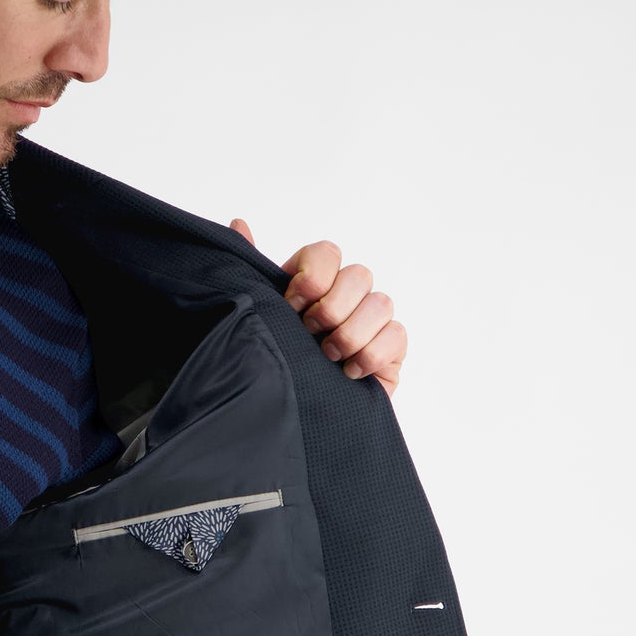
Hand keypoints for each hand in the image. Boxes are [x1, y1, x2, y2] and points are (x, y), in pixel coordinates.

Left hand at [229, 220, 406, 398]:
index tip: (290, 306)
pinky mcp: (391, 349)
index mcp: (316, 282)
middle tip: (310, 334)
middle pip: (359, 275)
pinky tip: (348, 372)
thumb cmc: (280, 360)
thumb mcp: (261, 314)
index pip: (327, 253)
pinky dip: (370, 354)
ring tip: (327, 357)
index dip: (311, 278)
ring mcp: (373, 321)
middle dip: (331, 308)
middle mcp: (348, 295)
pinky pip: (396, 335)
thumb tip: (239, 224)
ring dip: (350, 333)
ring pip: (381, 303)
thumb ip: (252, 269)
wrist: (296, 411)